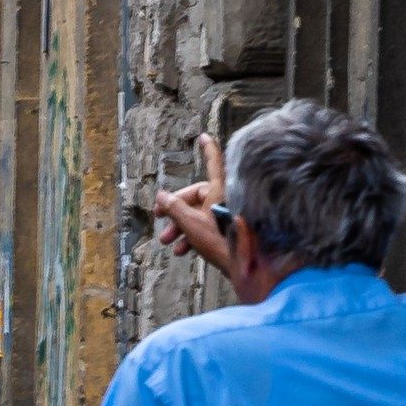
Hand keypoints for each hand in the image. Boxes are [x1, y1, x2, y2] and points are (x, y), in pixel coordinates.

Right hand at [150, 126, 243, 276]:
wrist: (246, 268)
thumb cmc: (222, 242)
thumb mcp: (190, 224)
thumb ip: (174, 208)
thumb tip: (162, 196)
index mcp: (219, 191)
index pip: (213, 164)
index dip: (207, 150)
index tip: (203, 137)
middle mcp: (225, 200)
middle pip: (195, 196)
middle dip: (175, 210)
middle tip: (159, 218)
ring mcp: (228, 215)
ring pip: (199, 214)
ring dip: (180, 227)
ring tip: (167, 241)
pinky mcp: (229, 230)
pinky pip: (207, 226)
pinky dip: (193, 236)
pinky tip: (183, 251)